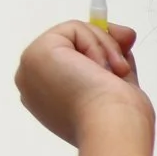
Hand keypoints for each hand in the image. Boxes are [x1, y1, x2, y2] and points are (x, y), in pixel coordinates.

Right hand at [16, 21, 152, 144]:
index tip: (122, 64)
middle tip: (122, 69)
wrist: (114, 127)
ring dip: (106, 50)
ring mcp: (31, 68)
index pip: (74, 61)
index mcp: (49, 98)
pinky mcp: (37, 53)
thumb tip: (125, 33)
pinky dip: (98, 44)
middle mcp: (35, 83)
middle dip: (106, 49)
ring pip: (76, 34)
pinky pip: (75, 28)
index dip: (101, 56)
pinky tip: (100, 69)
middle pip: (73, 45)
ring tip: (113, 75)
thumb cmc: (120, 119)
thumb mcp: (121, 82)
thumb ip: (117, 56)